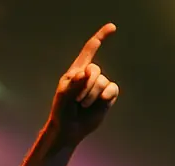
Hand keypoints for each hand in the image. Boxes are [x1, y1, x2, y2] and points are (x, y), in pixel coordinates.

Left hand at [49, 23, 119, 144]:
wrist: (69, 129)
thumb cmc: (62, 110)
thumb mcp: (64, 95)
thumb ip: (75, 82)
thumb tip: (87, 72)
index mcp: (76, 71)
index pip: (90, 50)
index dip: (101, 38)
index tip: (112, 28)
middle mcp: (89, 76)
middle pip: (95, 70)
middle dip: (85, 86)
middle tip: (76, 100)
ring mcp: (100, 85)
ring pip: (102, 82)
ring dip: (91, 96)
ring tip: (82, 105)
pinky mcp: (108, 95)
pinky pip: (112, 89)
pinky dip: (105, 97)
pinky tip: (98, 104)